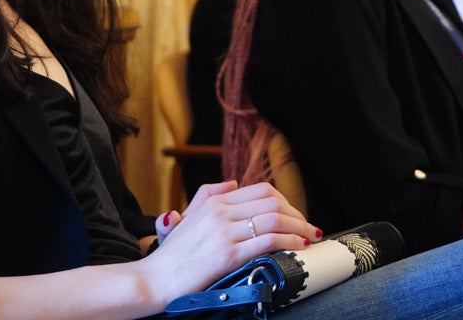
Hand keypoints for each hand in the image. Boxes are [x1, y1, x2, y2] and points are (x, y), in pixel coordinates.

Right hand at [142, 181, 321, 305]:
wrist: (154, 279)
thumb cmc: (171, 255)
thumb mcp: (186, 216)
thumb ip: (208, 194)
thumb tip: (233, 183)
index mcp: (213, 202)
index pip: (261, 190)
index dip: (285, 201)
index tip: (295, 214)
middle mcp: (220, 211)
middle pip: (272, 202)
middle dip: (297, 214)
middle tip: (307, 227)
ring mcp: (224, 232)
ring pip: (274, 218)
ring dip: (298, 227)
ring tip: (309, 237)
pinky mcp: (227, 254)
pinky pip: (267, 240)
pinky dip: (288, 241)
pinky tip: (297, 247)